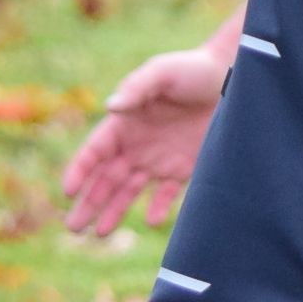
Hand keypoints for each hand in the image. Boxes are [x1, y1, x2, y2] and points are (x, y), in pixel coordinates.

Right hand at [61, 39, 231, 233]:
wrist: (233, 78)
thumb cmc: (192, 68)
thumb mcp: (161, 72)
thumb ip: (137, 89)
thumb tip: (111, 106)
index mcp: (124, 122)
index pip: (94, 152)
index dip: (79, 171)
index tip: (68, 192)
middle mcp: (137, 144)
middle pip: (106, 178)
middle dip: (89, 202)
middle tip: (73, 227)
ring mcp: (159, 158)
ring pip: (129, 191)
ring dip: (114, 211)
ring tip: (100, 233)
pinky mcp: (184, 167)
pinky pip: (167, 194)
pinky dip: (159, 207)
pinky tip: (152, 221)